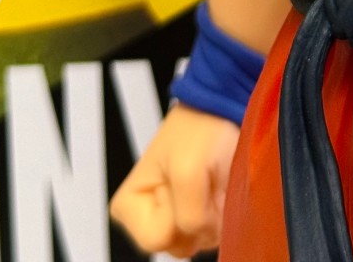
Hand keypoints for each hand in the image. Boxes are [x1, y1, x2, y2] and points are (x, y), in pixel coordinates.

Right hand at [110, 105, 239, 257]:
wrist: (224, 107)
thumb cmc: (201, 128)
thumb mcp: (189, 171)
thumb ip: (189, 216)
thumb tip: (203, 236)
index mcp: (129, 204)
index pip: (154, 239)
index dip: (177, 214)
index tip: (181, 180)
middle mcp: (147, 216)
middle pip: (176, 246)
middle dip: (199, 217)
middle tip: (202, 181)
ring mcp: (173, 217)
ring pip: (195, 242)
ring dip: (213, 214)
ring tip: (213, 181)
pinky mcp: (194, 214)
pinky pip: (209, 233)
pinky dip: (221, 213)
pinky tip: (220, 189)